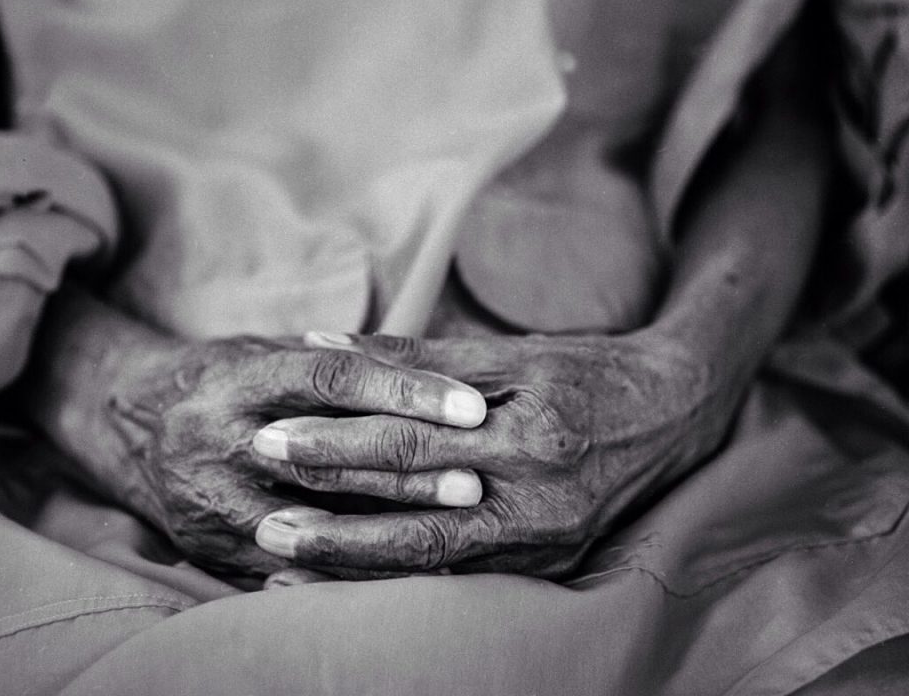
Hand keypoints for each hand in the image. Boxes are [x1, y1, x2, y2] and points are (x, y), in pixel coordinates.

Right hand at [100, 331, 487, 576]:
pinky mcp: (210, 551)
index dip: (405, 390)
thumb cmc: (223, 377)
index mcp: (238, 379)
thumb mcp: (267, 350)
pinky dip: (353, 572)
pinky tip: (407, 571)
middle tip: (477, 476)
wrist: (131, 424)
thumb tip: (433, 364)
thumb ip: (336, 359)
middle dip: (408, 471)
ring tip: (456, 531)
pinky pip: (292, 570)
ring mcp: (210, 503)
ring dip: (389, 529)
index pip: (332, 378)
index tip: (470, 405)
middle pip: (326, 456)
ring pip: (312, 524)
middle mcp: (218, 440)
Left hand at [252, 332, 725, 577]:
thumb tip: (323, 343)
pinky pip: (459, 581)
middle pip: (413, 508)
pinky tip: (346, 586)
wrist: (672, 411)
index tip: (272, 436)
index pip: (411, 442)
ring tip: (282, 562)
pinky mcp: (549, 566)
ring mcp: (546, 542)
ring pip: (431, 562)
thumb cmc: (584, 368)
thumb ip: (415, 353)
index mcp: (527, 432)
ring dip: (353, 563)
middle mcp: (538, 498)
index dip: (337, 443)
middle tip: (258, 509)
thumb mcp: (509, 351)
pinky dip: (397, 582)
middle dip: (330, 512)